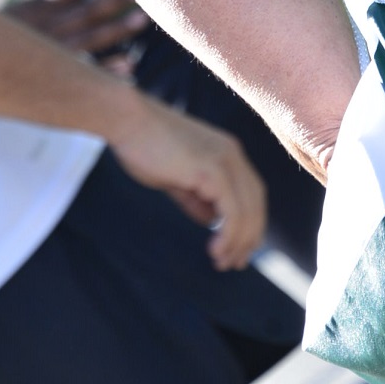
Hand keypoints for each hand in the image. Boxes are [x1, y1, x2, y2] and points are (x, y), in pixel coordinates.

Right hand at [8, 0, 151, 60]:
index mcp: (43, 2)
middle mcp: (52, 22)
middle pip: (94, 6)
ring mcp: (55, 46)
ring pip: (94, 35)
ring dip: (119, 28)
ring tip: (143, 19)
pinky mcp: (53, 71)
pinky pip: (85, 71)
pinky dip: (106, 70)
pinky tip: (127, 68)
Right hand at [107, 87, 267, 269]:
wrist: (128, 120)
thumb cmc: (146, 146)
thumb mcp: (178, 177)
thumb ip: (197, 197)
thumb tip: (211, 221)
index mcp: (228, 151)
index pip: (252, 192)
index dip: (251, 221)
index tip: (240, 248)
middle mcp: (233, 153)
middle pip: (256, 202)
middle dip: (250, 236)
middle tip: (235, 263)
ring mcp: (224, 160)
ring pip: (247, 210)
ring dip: (239, 242)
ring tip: (223, 263)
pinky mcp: (211, 169)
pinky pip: (232, 210)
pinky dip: (229, 234)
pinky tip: (215, 250)